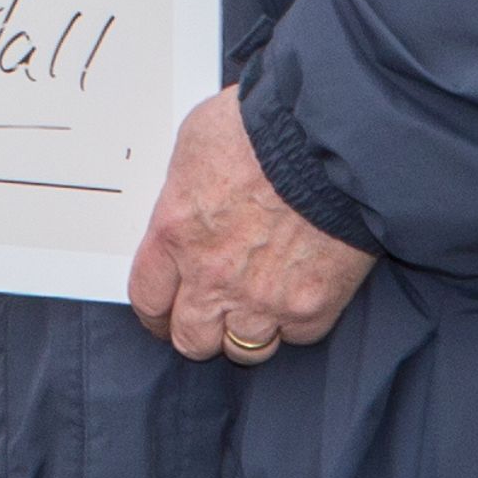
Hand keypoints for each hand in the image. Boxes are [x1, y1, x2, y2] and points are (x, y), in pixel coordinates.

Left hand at [129, 90, 372, 363]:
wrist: (330, 138)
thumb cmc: (263, 128)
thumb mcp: (195, 144)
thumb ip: (185, 192)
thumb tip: (188, 203)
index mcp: (175, 234)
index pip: (147, 298)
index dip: (155, 312)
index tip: (164, 313)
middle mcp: (212, 277)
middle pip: (191, 339)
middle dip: (199, 328)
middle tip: (212, 315)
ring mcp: (263, 299)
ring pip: (244, 349)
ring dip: (249, 331)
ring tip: (260, 306)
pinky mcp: (312, 307)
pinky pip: (295, 336)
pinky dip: (296, 321)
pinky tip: (299, 293)